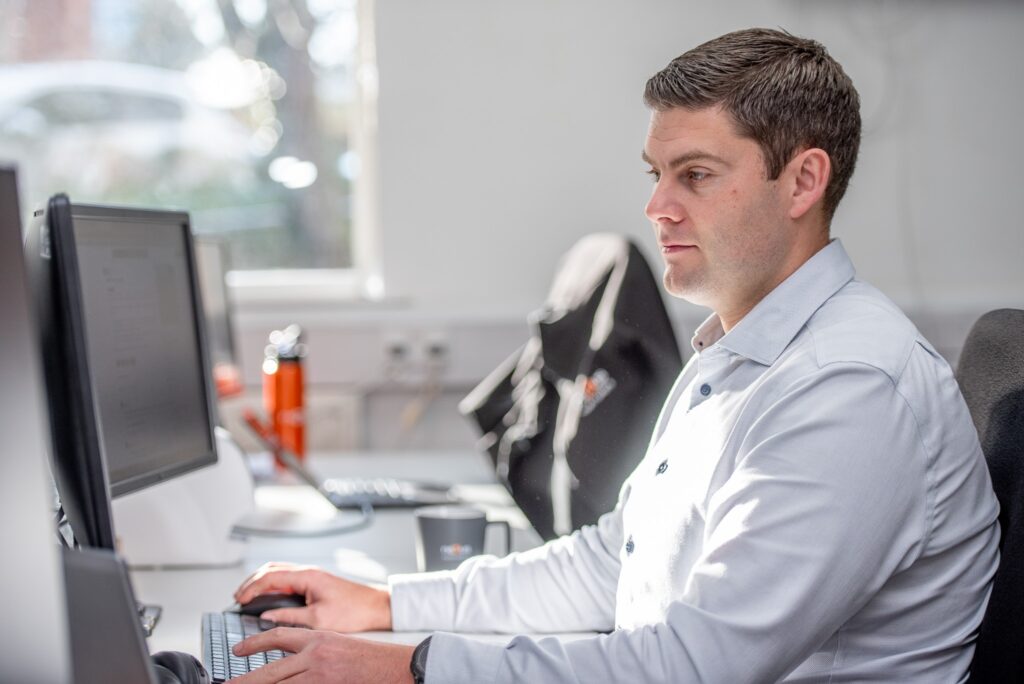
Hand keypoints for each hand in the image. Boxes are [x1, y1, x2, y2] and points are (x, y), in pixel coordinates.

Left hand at [231, 628, 414, 683]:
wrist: (394, 667)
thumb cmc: (369, 659)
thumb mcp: (337, 645)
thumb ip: (310, 652)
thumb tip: (285, 665)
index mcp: (317, 639)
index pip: (277, 637)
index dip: (253, 643)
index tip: (238, 650)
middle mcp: (314, 656)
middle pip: (270, 671)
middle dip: (244, 681)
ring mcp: (318, 676)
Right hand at [235, 562, 392, 631]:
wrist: (375, 606)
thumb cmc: (353, 610)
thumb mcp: (318, 619)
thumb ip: (289, 616)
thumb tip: (266, 617)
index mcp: (307, 576)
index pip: (271, 577)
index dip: (252, 588)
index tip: (239, 600)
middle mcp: (307, 572)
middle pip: (271, 570)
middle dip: (251, 582)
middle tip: (237, 597)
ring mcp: (310, 576)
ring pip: (278, 572)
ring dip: (260, 582)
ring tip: (246, 596)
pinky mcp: (313, 583)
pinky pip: (287, 580)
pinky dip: (272, 586)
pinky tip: (266, 597)